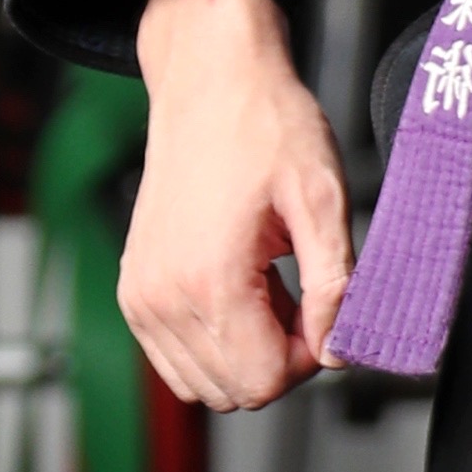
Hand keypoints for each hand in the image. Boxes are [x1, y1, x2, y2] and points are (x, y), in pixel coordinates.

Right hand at [123, 0, 349, 408]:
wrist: (209, 80)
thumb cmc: (266, 125)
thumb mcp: (322, 199)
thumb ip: (334, 287)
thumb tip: (338, 353)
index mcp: (210, 281)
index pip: (263, 383)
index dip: (307, 359)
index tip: (321, 309)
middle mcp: (162, 298)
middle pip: (233, 391)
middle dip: (279, 359)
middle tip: (301, 296)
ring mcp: (140, 297)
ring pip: (202, 383)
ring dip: (246, 352)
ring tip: (271, 289)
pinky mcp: (133, 289)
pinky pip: (175, 358)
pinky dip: (214, 340)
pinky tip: (241, 288)